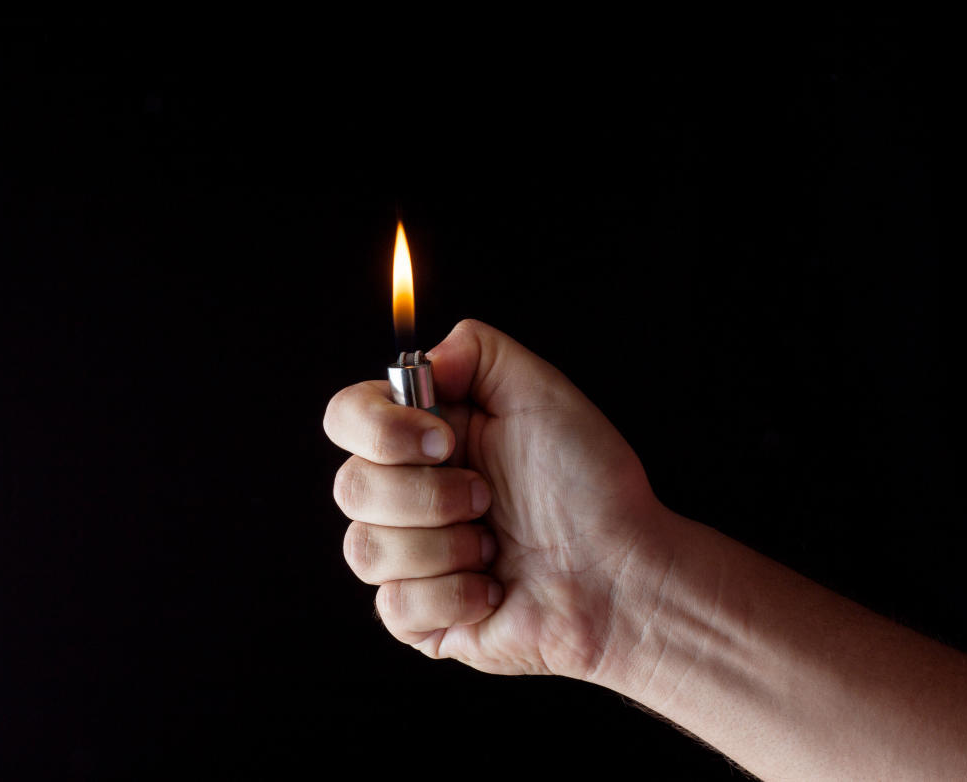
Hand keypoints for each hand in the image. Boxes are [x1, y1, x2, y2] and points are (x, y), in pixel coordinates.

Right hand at [324, 319, 672, 678]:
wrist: (620, 574)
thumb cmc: (590, 485)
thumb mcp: (540, 391)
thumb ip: (475, 349)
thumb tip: (417, 361)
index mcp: (423, 438)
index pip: (346, 416)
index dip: (382, 430)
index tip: (447, 441)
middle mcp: (407, 494)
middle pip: (349, 486)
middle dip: (430, 495)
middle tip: (488, 498)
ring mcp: (407, 559)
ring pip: (363, 549)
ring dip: (444, 547)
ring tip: (494, 547)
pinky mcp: (418, 617)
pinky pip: (392, 605)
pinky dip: (455, 596)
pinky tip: (493, 590)